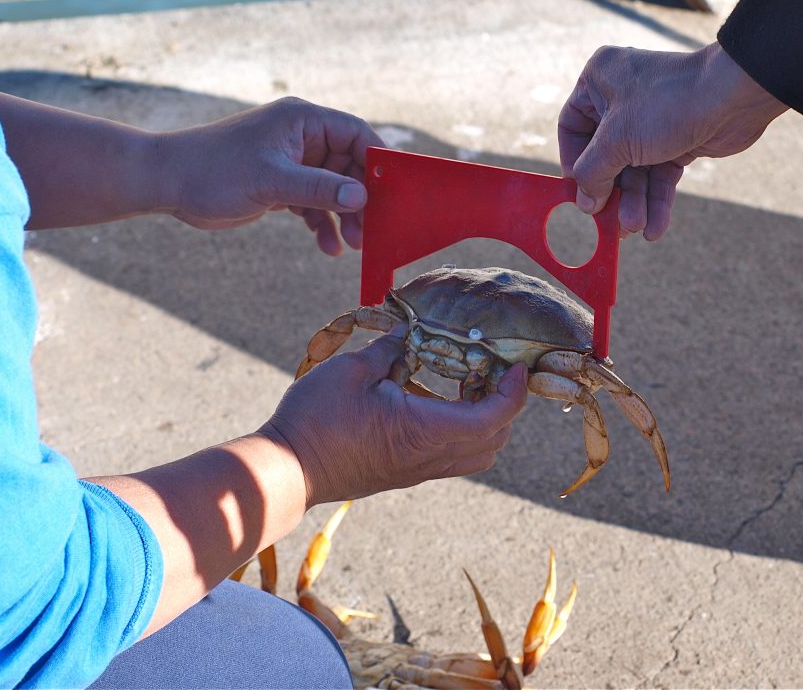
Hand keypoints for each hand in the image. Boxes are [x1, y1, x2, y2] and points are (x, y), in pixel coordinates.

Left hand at [159, 97, 383, 254]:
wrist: (168, 183)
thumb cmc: (214, 169)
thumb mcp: (271, 180)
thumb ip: (319, 189)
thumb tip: (362, 198)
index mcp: (303, 121)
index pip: (356, 133)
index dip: (377, 161)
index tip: (394, 191)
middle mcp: (302, 138)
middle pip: (350, 166)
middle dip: (361, 199)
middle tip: (372, 230)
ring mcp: (292, 162)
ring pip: (334, 189)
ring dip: (345, 217)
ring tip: (353, 245)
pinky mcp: (281, 186)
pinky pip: (313, 204)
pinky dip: (322, 224)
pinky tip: (327, 247)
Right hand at [260, 330, 528, 505]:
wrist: (286, 471)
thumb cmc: (317, 419)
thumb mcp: (354, 370)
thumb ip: (391, 348)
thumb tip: (410, 329)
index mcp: (427, 430)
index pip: (494, 417)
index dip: (514, 391)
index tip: (516, 365)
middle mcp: (431, 456)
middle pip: (494, 439)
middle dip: (504, 405)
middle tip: (490, 370)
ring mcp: (419, 470)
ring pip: (476, 454)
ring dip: (485, 421)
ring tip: (466, 385)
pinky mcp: (405, 473)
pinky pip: (451, 456)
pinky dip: (461, 430)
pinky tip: (435, 400)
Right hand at [558, 43, 787, 239]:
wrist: (734, 97)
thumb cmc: (668, 104)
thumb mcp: (617, 141)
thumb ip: (592, 173)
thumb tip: (584, 203)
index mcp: (598, 81)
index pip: (572, 127)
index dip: (573, 162)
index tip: (580, 191)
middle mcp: (622, 99)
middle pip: (605, 156)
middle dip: (611, 192)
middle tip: (611, 223)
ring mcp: (650, 120)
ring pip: (634, 170)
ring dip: (635, 202)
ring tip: (637, 229)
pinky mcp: (675, 140)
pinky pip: (658, 174)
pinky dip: (656, 200)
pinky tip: (655, 228)